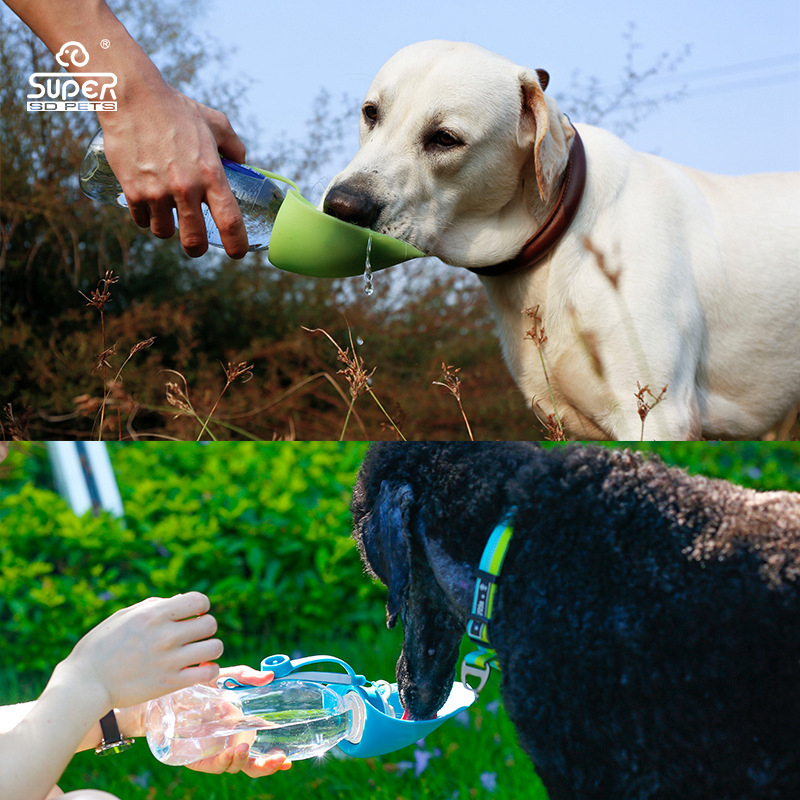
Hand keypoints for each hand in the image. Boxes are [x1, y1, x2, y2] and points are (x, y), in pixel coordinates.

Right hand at [59, 592, 221, 712]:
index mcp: (154, 614)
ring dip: (210, 649)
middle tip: (193, 636)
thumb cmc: (100, 647)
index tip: (192, 615)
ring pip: (215, 647)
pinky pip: (208, 673)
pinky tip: (199, 670)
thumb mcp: (124, 616)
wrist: (85, 684)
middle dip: (204, 628)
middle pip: (210, 624)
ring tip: (198, 653)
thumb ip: (155, 606)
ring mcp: (170, 660)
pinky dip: (209, 671)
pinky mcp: (171, 683)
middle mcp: (166, 635)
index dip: (200, 606)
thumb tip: (180, 600)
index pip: (199, 600)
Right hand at [100, 81, 248, 258]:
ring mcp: (157, 192)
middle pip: (194, 241)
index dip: (237, 245)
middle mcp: (186, 188)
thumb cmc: (176, 109)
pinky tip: (149, 203)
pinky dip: (146, 217)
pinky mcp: (133, 191)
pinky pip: (142, 220)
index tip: (238, 252)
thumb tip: (241, 161)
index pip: (230, 222)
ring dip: (168, 228)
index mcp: (211, 175)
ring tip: (168, 213)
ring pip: (165, 232)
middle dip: (197, 248)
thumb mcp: (214, 123)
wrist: (132, 97)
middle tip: (197, 244)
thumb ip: (234, 145)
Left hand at [185, 664, 291, 776]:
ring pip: (234, 767)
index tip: (288, 761)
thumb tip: (269, 676)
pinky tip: (231, 753)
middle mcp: (229, 745)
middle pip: (251, 765)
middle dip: (266, 766)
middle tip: (280, 759)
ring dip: (242, 761)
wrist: (166, 696)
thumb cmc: (198, 687)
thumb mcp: (224, 678)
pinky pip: (213, 766)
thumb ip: (246, 676)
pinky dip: (224, 762)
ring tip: (244, 749)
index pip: (260, 750)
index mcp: (240, 732)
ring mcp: (214, 752)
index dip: (274, 758)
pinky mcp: (196, 758)